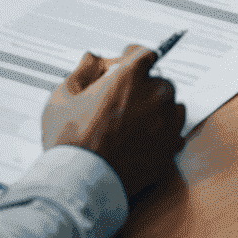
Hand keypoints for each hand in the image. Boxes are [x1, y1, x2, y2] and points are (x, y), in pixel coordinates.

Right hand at [41, 44, 186, 196]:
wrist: (80, 184)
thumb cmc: (69, 141)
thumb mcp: (62, 97)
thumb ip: (81, 72)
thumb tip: (92, 61)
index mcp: (131, 76)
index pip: (145, 53)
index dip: (133, 58)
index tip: (126, 65)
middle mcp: (155, 96)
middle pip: (159, 81)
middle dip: (144, 88)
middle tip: (123, 102)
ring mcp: (166, 124)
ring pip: (172, 106)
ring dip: (158, 109)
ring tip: (135, 123)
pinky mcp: (170, 150)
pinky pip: (176, 134)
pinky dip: (164, 134)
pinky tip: (143, 141)